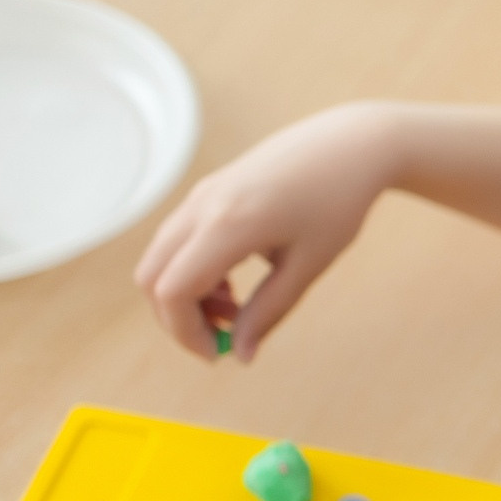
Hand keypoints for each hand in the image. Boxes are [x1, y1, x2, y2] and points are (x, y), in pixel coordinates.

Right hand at [134, 103, 396, 360]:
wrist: (349, 144)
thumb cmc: (337, 203)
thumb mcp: (307, 265)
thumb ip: (269, 312)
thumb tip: (242, 356)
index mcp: (228, 225)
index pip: (172, 291)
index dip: (185, 332)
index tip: (218, 355)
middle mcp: (203, 205)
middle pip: (151, 277)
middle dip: (177, 317)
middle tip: (222, 336)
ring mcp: (200, 194)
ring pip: (161, 259)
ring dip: (185, 294)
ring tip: (236, 307)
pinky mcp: (206, 191)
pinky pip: (178, 240)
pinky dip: (191, 270)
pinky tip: (232, 282)